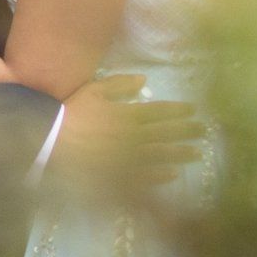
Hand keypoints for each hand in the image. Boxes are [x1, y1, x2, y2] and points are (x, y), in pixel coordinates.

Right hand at [60, 73, 202, 197]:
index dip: (178, 111)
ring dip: (181, 154)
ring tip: (197, 153)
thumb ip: (120, 84)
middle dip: (187, 131)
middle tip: (204, 132)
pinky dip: (161, 176)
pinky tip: (174, 175)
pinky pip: (145, 177)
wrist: (51, 142)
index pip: (160, 112)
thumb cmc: (71, 113)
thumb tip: (144, 79)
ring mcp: (128, 158)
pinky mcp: (120, 176)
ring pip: (160, 155)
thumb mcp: (94, 90)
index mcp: (128, 114)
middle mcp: (134, 136)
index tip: (194, 111)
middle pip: (166, 134)